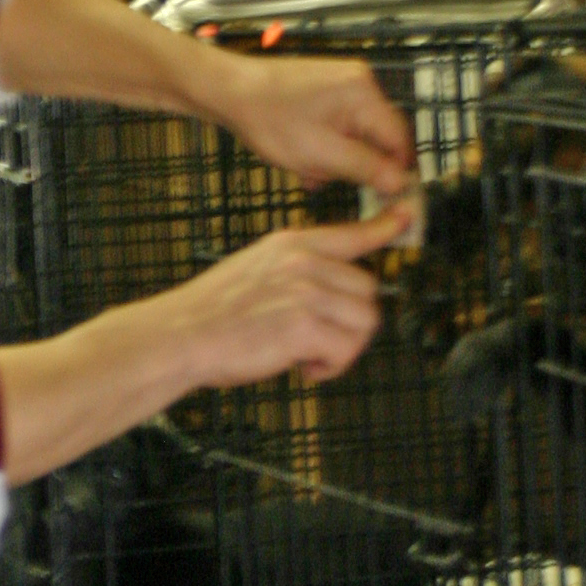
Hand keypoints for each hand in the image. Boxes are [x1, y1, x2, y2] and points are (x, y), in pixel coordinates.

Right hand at [173, 204, 416, 391]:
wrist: (181, 336)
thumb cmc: (212, 314)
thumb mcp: (256, 268)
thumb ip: (297, 269)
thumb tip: (333, 289)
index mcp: (292, 244)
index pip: (350, 233)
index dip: (384, 227)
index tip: (405, 217)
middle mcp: (304, 262)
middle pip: (369, 290)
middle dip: (351, 323)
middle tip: (317, 341)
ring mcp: (306, 292)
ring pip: (365, 322)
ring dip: (343, 349)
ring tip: (308, 356)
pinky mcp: (304, 326)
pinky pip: (346, 350)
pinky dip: (330, 368)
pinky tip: (302, 367)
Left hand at [219, 53, 415, 195]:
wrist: (230, 92)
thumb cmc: (267, 117)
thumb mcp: (320, 155)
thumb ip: (365, 169)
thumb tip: (400, 182)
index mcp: (364, 94)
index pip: (400, 141)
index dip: (395, 172)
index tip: (386, 195)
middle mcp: (360, 83)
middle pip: (379, 138)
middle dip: (356, 165)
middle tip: (329, 177)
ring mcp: (343, 84)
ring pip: (357, 136)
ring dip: (336, 159)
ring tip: (306, 165)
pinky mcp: (327, 91)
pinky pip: (340, 127)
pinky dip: (326, 147)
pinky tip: (303, 156)